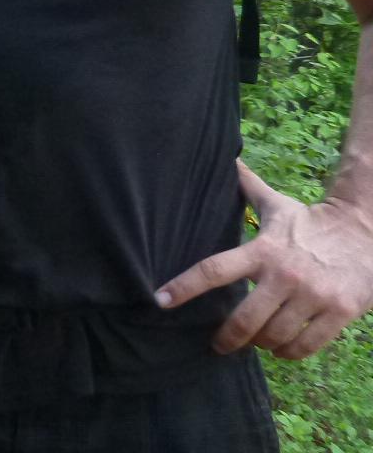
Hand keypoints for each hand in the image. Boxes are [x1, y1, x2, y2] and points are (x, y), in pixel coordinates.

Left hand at [156, 159, 372, 358]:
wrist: (365, 232)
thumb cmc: (311, 222)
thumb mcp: (276, 204)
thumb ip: (247, 185)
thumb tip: (226, 159)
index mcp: (262, 249)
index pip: (214, 269)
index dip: (184, 286)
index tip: (160, 300)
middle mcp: (285, 274)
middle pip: (245, 319)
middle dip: (227, 338)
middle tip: (218, 345)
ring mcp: (313, 296)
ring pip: (275, 336)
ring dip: (261, 344)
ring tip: (255, 342)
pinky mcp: (340, 312)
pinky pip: (305, 346)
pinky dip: (289, 353)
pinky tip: (282, 349)